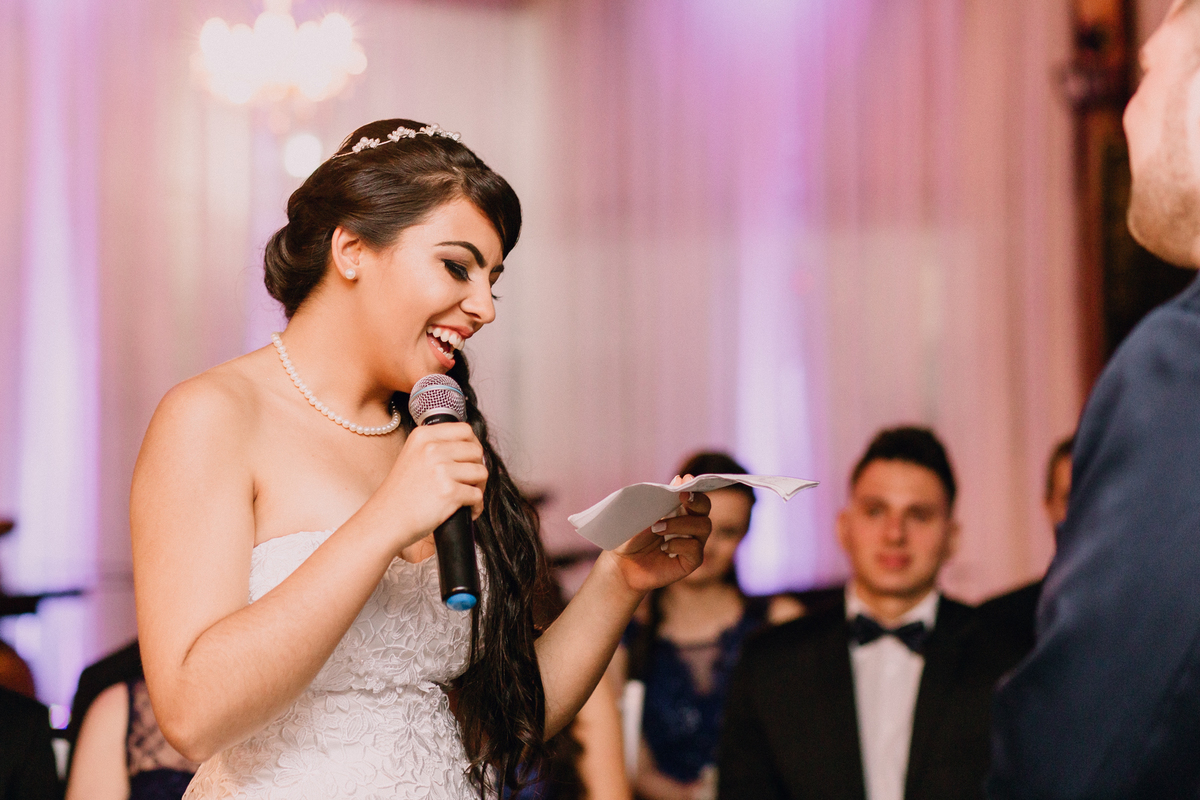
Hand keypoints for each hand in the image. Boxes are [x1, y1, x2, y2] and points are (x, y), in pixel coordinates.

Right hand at [375, 422, 486, 547]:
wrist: (386, 520)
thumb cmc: (401, 494)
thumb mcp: (413, 456)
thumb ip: (437, 446)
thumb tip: (472, 447)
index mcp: (423, 436)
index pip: (464, 429)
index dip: (473, 445)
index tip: (470, 459)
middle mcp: (432, 448)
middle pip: (476, 451)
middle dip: (477, 467)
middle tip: (469, 482)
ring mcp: (441, 469)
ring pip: (481, 472)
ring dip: (478, 487)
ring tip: (466, 497)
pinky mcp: (449, 492)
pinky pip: (478, 496)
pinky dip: (476, 507)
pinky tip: (465, 511)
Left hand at [604, 475, 711, 594]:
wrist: (622, 562)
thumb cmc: (632, 535)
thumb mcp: (644, 514)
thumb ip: (661, 499)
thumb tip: (680, 479)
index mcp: (680, 510)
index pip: (696, 495)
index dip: (694, 488)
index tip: (683, 482)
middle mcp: (691, 525)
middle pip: (705, 508)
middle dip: (697, 500)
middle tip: (681, 497)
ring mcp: (693, 543)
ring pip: (703, 526)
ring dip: (680, 523)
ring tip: (658, 528)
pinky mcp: (691, 561)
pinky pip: (695, 549)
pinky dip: (679, 544)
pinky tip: (663, 548)